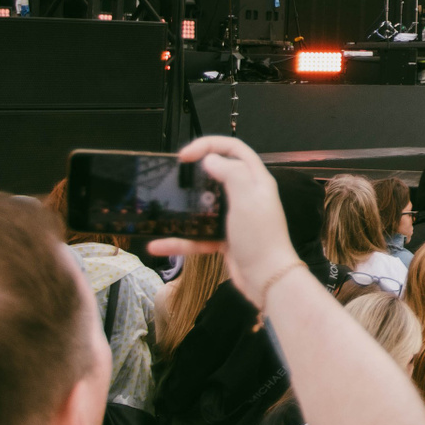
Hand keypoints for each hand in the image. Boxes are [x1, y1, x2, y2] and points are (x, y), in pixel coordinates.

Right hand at [149, 135, 300, 307]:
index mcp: (256, 181)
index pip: (235, 149)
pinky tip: (158, 245)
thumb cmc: (260, 237)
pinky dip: (180, 240)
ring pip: (204, 206)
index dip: (210, 145)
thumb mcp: (247, 200)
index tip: (184, 155)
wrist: (267, 278)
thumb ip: (231, 175)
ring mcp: (235, 217)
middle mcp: (246, 195)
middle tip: (173, 175)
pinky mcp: (224, 238)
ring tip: (162, 205)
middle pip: (218, 173)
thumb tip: (211, 158)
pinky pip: (198, 235)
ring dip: (183, 208)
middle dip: (195, 172)